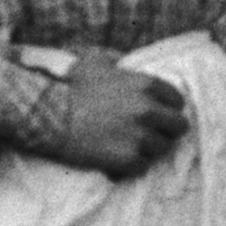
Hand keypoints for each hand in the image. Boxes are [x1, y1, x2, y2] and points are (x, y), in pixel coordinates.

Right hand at [39, 49, 189, 179]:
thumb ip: (116, 60)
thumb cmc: (70, 87)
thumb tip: (124, 61)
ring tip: (129, 146)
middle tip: (149, 133)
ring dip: (148, 148)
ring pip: (162, 148)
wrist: (48, 117)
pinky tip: (118, 158)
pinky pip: (143, 166)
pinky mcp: (128, 159)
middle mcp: (148, 110)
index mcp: (146, 85)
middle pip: (178, 126)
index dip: (168, 108)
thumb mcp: (95, 62)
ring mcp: (140, 136)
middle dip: (165, 130)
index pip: (177, 101)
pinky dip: (132, 165)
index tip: (158, 114)